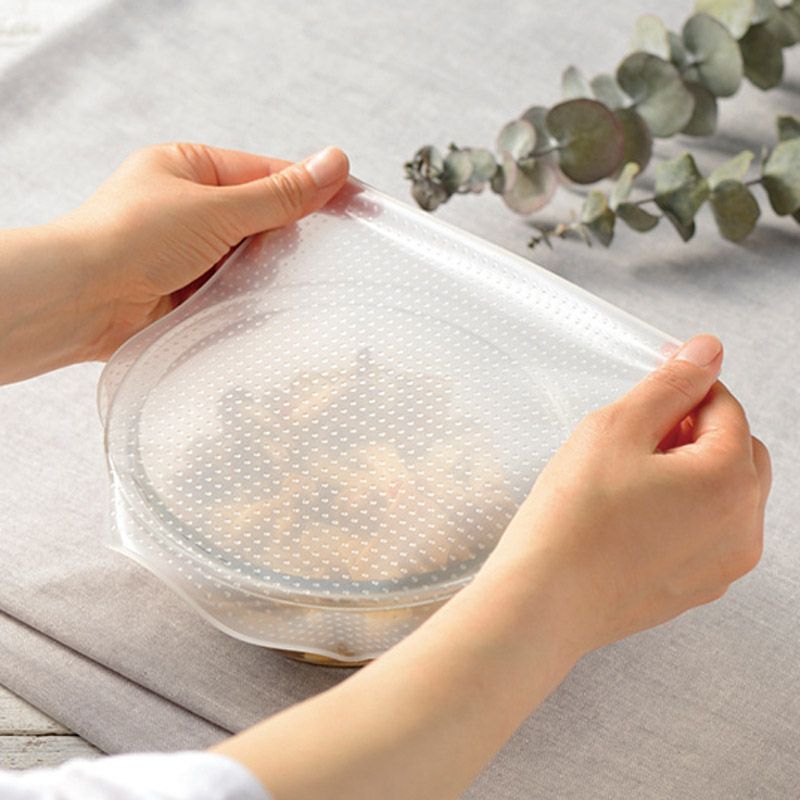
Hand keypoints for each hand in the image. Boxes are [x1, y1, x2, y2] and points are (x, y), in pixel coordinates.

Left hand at [55, 142, 349, 358]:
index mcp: (190, 167)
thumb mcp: (216, 207)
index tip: (353, 201)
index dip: (309, 187)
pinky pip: (235, 288)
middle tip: (333, 248)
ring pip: (250, 257)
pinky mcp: (189, 291)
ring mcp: (190, 251)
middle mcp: (190, 207)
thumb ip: (279, 194)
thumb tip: (335, 163)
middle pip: (261, 217)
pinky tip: (275, 304)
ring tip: (305, 281)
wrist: (81, 301)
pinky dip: (252, 296)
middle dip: (290, 234)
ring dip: (270, 269)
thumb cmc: (132, 237)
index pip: (265, 172)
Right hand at [481, 334, 771, 656]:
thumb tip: (708, 350)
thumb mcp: (616, 429)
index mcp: (729, 480)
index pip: (726, 407)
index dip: (686, 389)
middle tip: (638, 434)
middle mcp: (744, 527)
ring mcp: (724, 565)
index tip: (650, 391)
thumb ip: (670, 384)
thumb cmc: (573, 516)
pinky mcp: (698, 588)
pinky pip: (707, 532)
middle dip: (696, 430)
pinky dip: (683, 511)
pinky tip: (631, 514)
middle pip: (737, 450)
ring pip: (725, 494)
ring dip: (692, 471)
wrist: (544, 600)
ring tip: (630, 477)